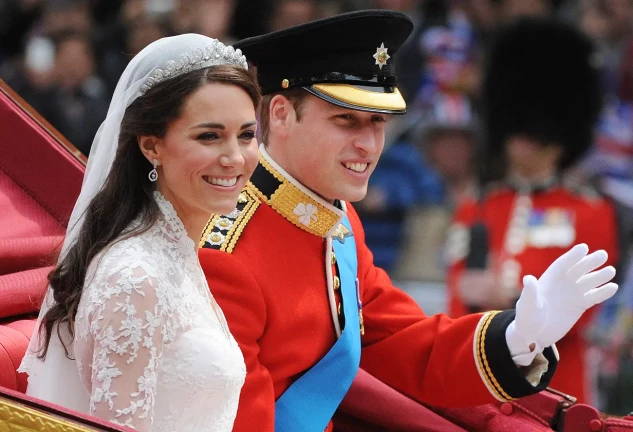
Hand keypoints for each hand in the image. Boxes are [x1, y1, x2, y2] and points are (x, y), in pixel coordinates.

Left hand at [506, 244, 617, 365]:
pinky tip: (613, 287)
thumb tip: (529, 279)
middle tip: (603, 254)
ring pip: (588, 282)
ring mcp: (572, 294)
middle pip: (578, 270)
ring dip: (599, 276)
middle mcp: (562, 284)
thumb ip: (530, 292)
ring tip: (611, 271)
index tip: (583, 248)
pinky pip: (593, 297)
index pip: (562, 264)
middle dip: (589, 262)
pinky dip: (602, 293)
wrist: (534, 334)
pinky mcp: (579, 305)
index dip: (572, 256)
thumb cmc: (526, 318)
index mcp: (548, 279)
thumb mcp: (527, 304)